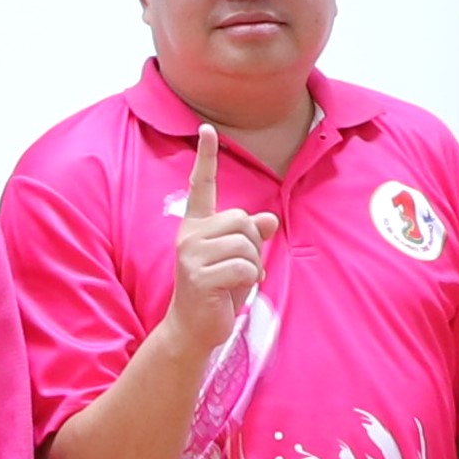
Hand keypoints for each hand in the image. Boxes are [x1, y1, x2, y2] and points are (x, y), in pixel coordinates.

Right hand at [159, 128, 267, 349]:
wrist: (194, 329)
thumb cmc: (217, 291)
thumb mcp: (237, 259)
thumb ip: (251, 236)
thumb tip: (269, 219)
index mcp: (196, 226)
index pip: (201, 186)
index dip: (206, 157)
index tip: (206, 129)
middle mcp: (190, 235)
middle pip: (242, 219)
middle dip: (253, 245)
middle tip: (241, 269)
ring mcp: (191, 254)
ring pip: (246, 242)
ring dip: (253, 265)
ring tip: (238, 281)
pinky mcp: (198, 275)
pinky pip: (243, 266)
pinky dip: (250, 280)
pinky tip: (236, 291)